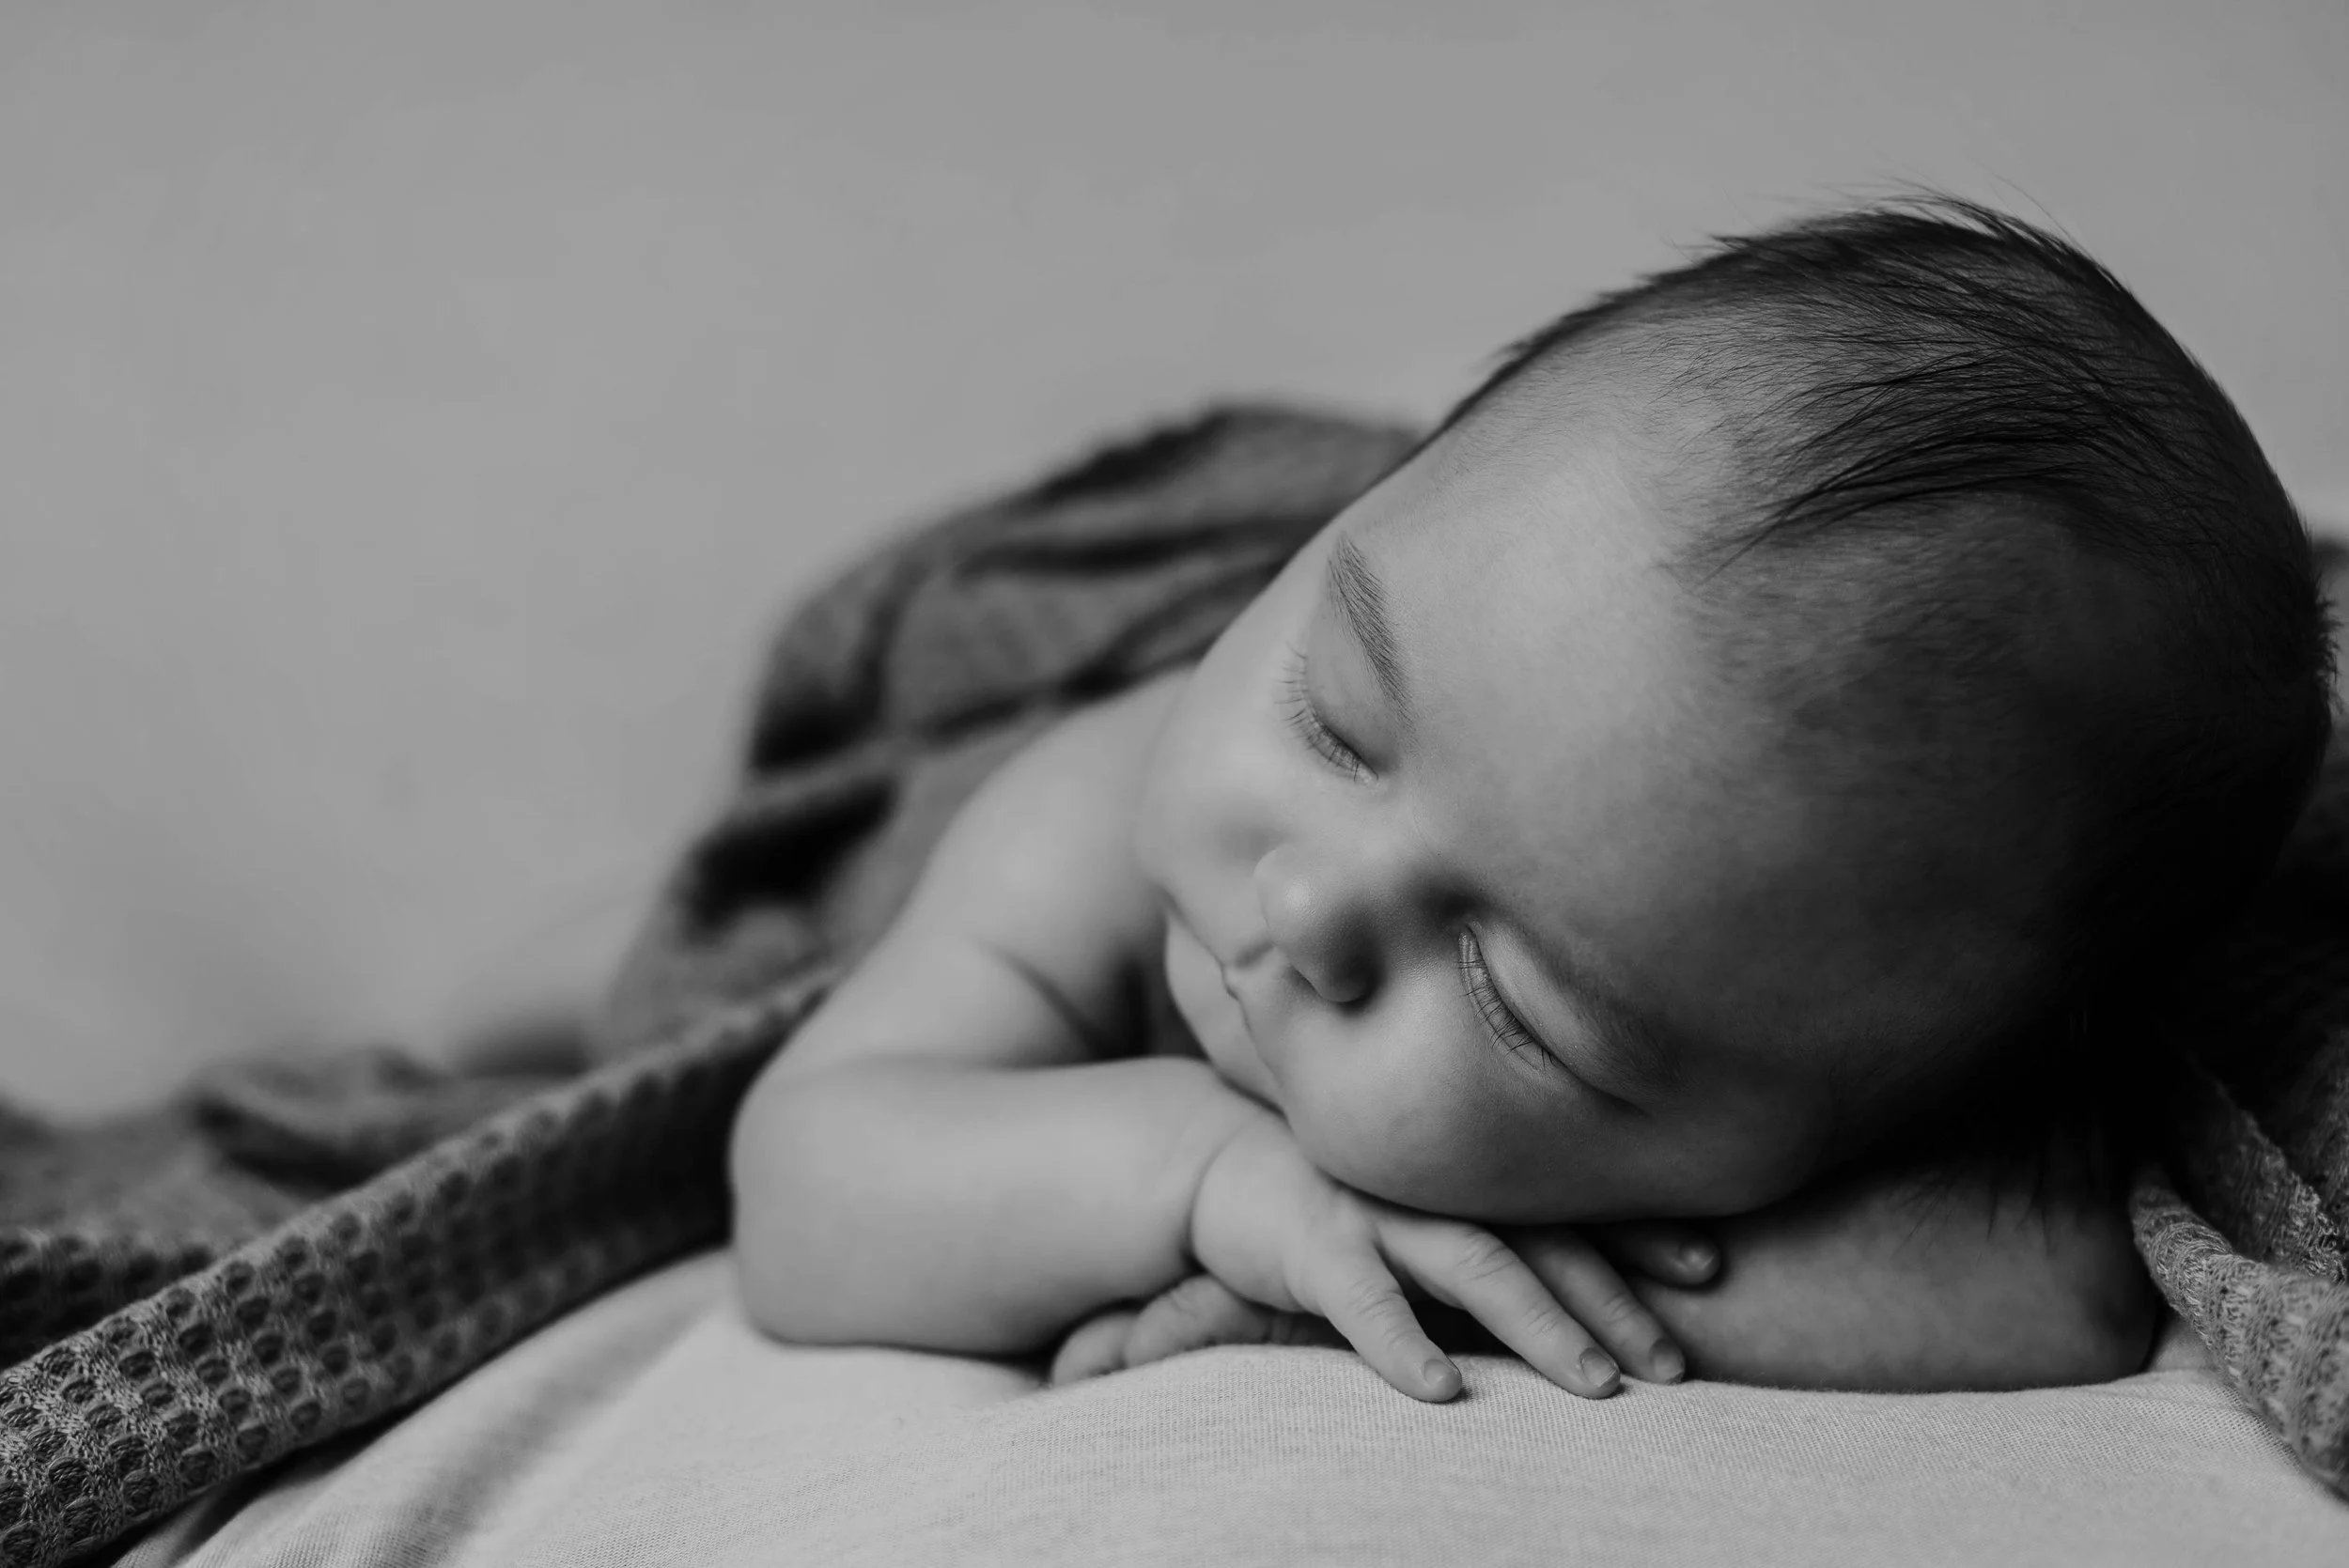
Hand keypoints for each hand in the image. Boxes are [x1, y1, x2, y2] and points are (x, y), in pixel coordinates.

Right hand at [1049, 1221, 1719, 1389]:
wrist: (1226, 1169)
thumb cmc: (1348, 1201)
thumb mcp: (1430, 1207)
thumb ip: (1501, 1228)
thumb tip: (1597, 1280)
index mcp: (1473, 1178)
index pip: (1573, 1206)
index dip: (1640, 1235)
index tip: (1709, 1270)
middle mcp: (1439, 1187)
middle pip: (1544, 1242)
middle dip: (1614, 1302)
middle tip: (1674, 1364)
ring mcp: (1381, 1213)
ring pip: (1474, 1265)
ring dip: (1540, 1325)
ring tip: (1596, 1383)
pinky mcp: (1314, 1246)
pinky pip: (1364, 1301)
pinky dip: (1404, 1344)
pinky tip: (1444, 1389)